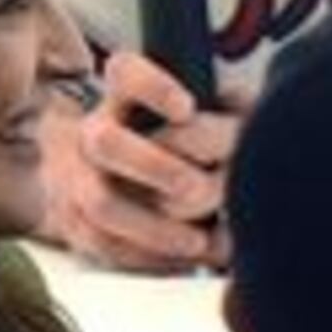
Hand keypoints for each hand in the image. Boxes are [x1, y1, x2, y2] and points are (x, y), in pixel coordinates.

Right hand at [42, 49, 241, 273]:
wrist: (122, 171)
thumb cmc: (187, 139)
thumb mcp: (212, 112)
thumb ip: (229, 115)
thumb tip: (254, 140)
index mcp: (126, 94)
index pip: (128, 73)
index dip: (154, 87)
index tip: (187, 108)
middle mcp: (97, 130)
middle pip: (107, 142)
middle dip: (155, 167)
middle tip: (197, 188)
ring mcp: (78, 176)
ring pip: (101, 203)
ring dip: (154, 228)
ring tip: (198, 241)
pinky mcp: (76, 220)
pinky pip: (103, 245)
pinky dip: (147, 257)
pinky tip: (185, 259)